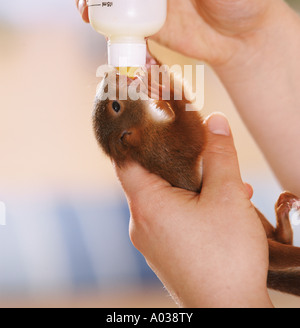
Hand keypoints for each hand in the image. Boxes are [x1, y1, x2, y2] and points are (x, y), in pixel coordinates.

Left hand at [115, 113, 272, 307]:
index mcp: (147, 204)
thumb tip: (214, 121)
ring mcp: (151, 242)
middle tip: (203, 152)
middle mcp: (141, 224)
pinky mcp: (165, 255)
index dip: (137, 136)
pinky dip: (192, 207)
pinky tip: (221, 210)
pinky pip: (172, 220)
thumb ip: (219, 154)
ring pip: (165, 199)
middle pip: (150, 177)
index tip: (151, 120)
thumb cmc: (226, 258)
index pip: (127, 158)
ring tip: (224, 184)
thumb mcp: (227, 196)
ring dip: (192, 186)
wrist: (231, 314)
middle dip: (180, 162)